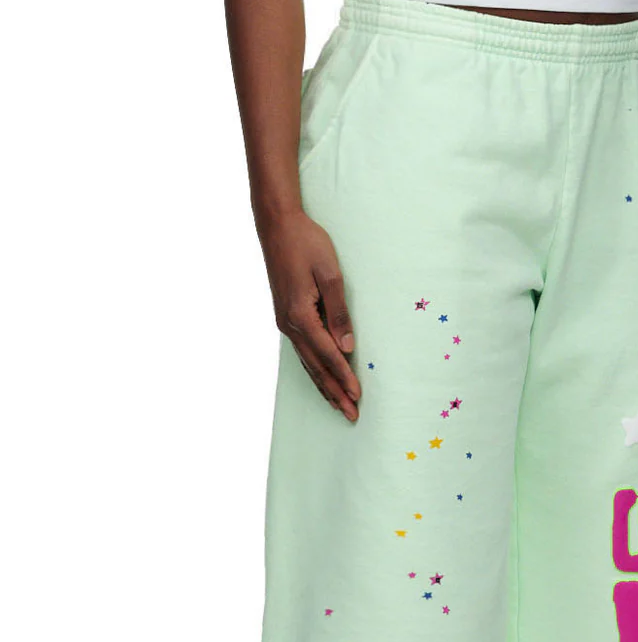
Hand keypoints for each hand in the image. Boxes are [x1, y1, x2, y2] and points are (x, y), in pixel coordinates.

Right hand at [259, 209, 360, 419]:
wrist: (277, 226)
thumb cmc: (306, 243)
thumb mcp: (329, 274)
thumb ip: (339, 311)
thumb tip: (347, 345)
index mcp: (301, 315)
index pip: (328, 354)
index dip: (344, 376)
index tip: (357, 395)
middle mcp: (289, 325)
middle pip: (316, 367)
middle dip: (334, 392)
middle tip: (351, 415)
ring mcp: (285, 323)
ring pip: (307, 363)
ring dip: (324, 386)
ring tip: (339, 406)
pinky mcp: (286, 318)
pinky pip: (302, 352)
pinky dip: (314, 370)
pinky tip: (321, 380)